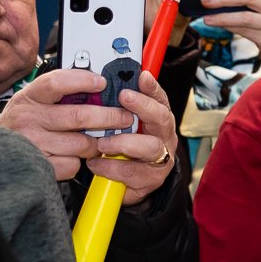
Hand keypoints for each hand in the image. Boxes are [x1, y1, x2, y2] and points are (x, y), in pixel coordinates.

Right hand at [0, 69, 116, 178]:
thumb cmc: (23, 125)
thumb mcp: (35, 102)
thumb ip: (60, 93)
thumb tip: (100, 86)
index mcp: (29, 97)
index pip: (56, 83)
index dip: (82, 81)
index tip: (102, 82)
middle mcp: (28, 118)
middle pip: (79, 116)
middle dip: (110, 117)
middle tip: (126, 118)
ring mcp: (33, 143)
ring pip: (82, 143)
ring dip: (96, 144)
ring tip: (97, 141)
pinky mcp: (39, 166)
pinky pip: (73, 164)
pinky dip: (78, 162)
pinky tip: (72, 156)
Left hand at [88, 71, 177, 205]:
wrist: (127, 184)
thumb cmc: (122, 148)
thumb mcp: (120, 126)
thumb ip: (116, 108)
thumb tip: (99, 82)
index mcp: (158, 121)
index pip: (160, 99)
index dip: (153, 88)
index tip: (142, 76)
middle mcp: (164, 138)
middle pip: (163, 119)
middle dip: (144, 106)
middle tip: (124, 98)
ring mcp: (161, 160)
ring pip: (151, 148)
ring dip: (124, 143)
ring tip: (102, 144)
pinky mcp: (151, 181)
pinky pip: (132, 173)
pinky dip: (110, 168)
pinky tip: (96, 163)